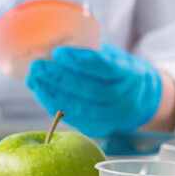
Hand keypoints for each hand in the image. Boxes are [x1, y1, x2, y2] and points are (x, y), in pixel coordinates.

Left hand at [26, 44, 162, 136]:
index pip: (105, 68)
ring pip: (80, 108)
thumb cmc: (119, 69)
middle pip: (89, 90)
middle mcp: (125, 99)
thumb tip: (53, 46)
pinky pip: (74, 119)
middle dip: (59, 78)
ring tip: (33, 79)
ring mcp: (114, 117)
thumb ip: (90, 53)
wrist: (141, 98)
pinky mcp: (101, 129)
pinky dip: (54, 105)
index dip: (80, 61)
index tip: (57, 52)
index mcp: (130, 74)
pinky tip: (40, 92)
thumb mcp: (112, 55)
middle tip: (37, 66)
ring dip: (51, 93)